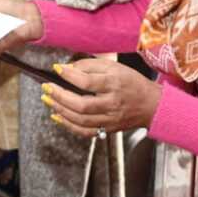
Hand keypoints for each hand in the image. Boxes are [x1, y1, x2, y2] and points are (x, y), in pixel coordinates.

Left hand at [41, 58, 162, 137]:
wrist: (151, 105)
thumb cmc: (131, 82)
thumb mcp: (115, 66)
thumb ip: (91, 65)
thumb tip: (69, 67)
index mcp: (115, 84)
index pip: (88, 82)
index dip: (69, 75)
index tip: (57, 68)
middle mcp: (112, 103)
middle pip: (82, 104)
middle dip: (60, 96)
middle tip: (46, 88)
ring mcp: (110, 119)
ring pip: (81, 120)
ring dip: (61, 110)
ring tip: (47, 99)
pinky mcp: (108, 129)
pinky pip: (85, 131)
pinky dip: (69, 125)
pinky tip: (57, 116)